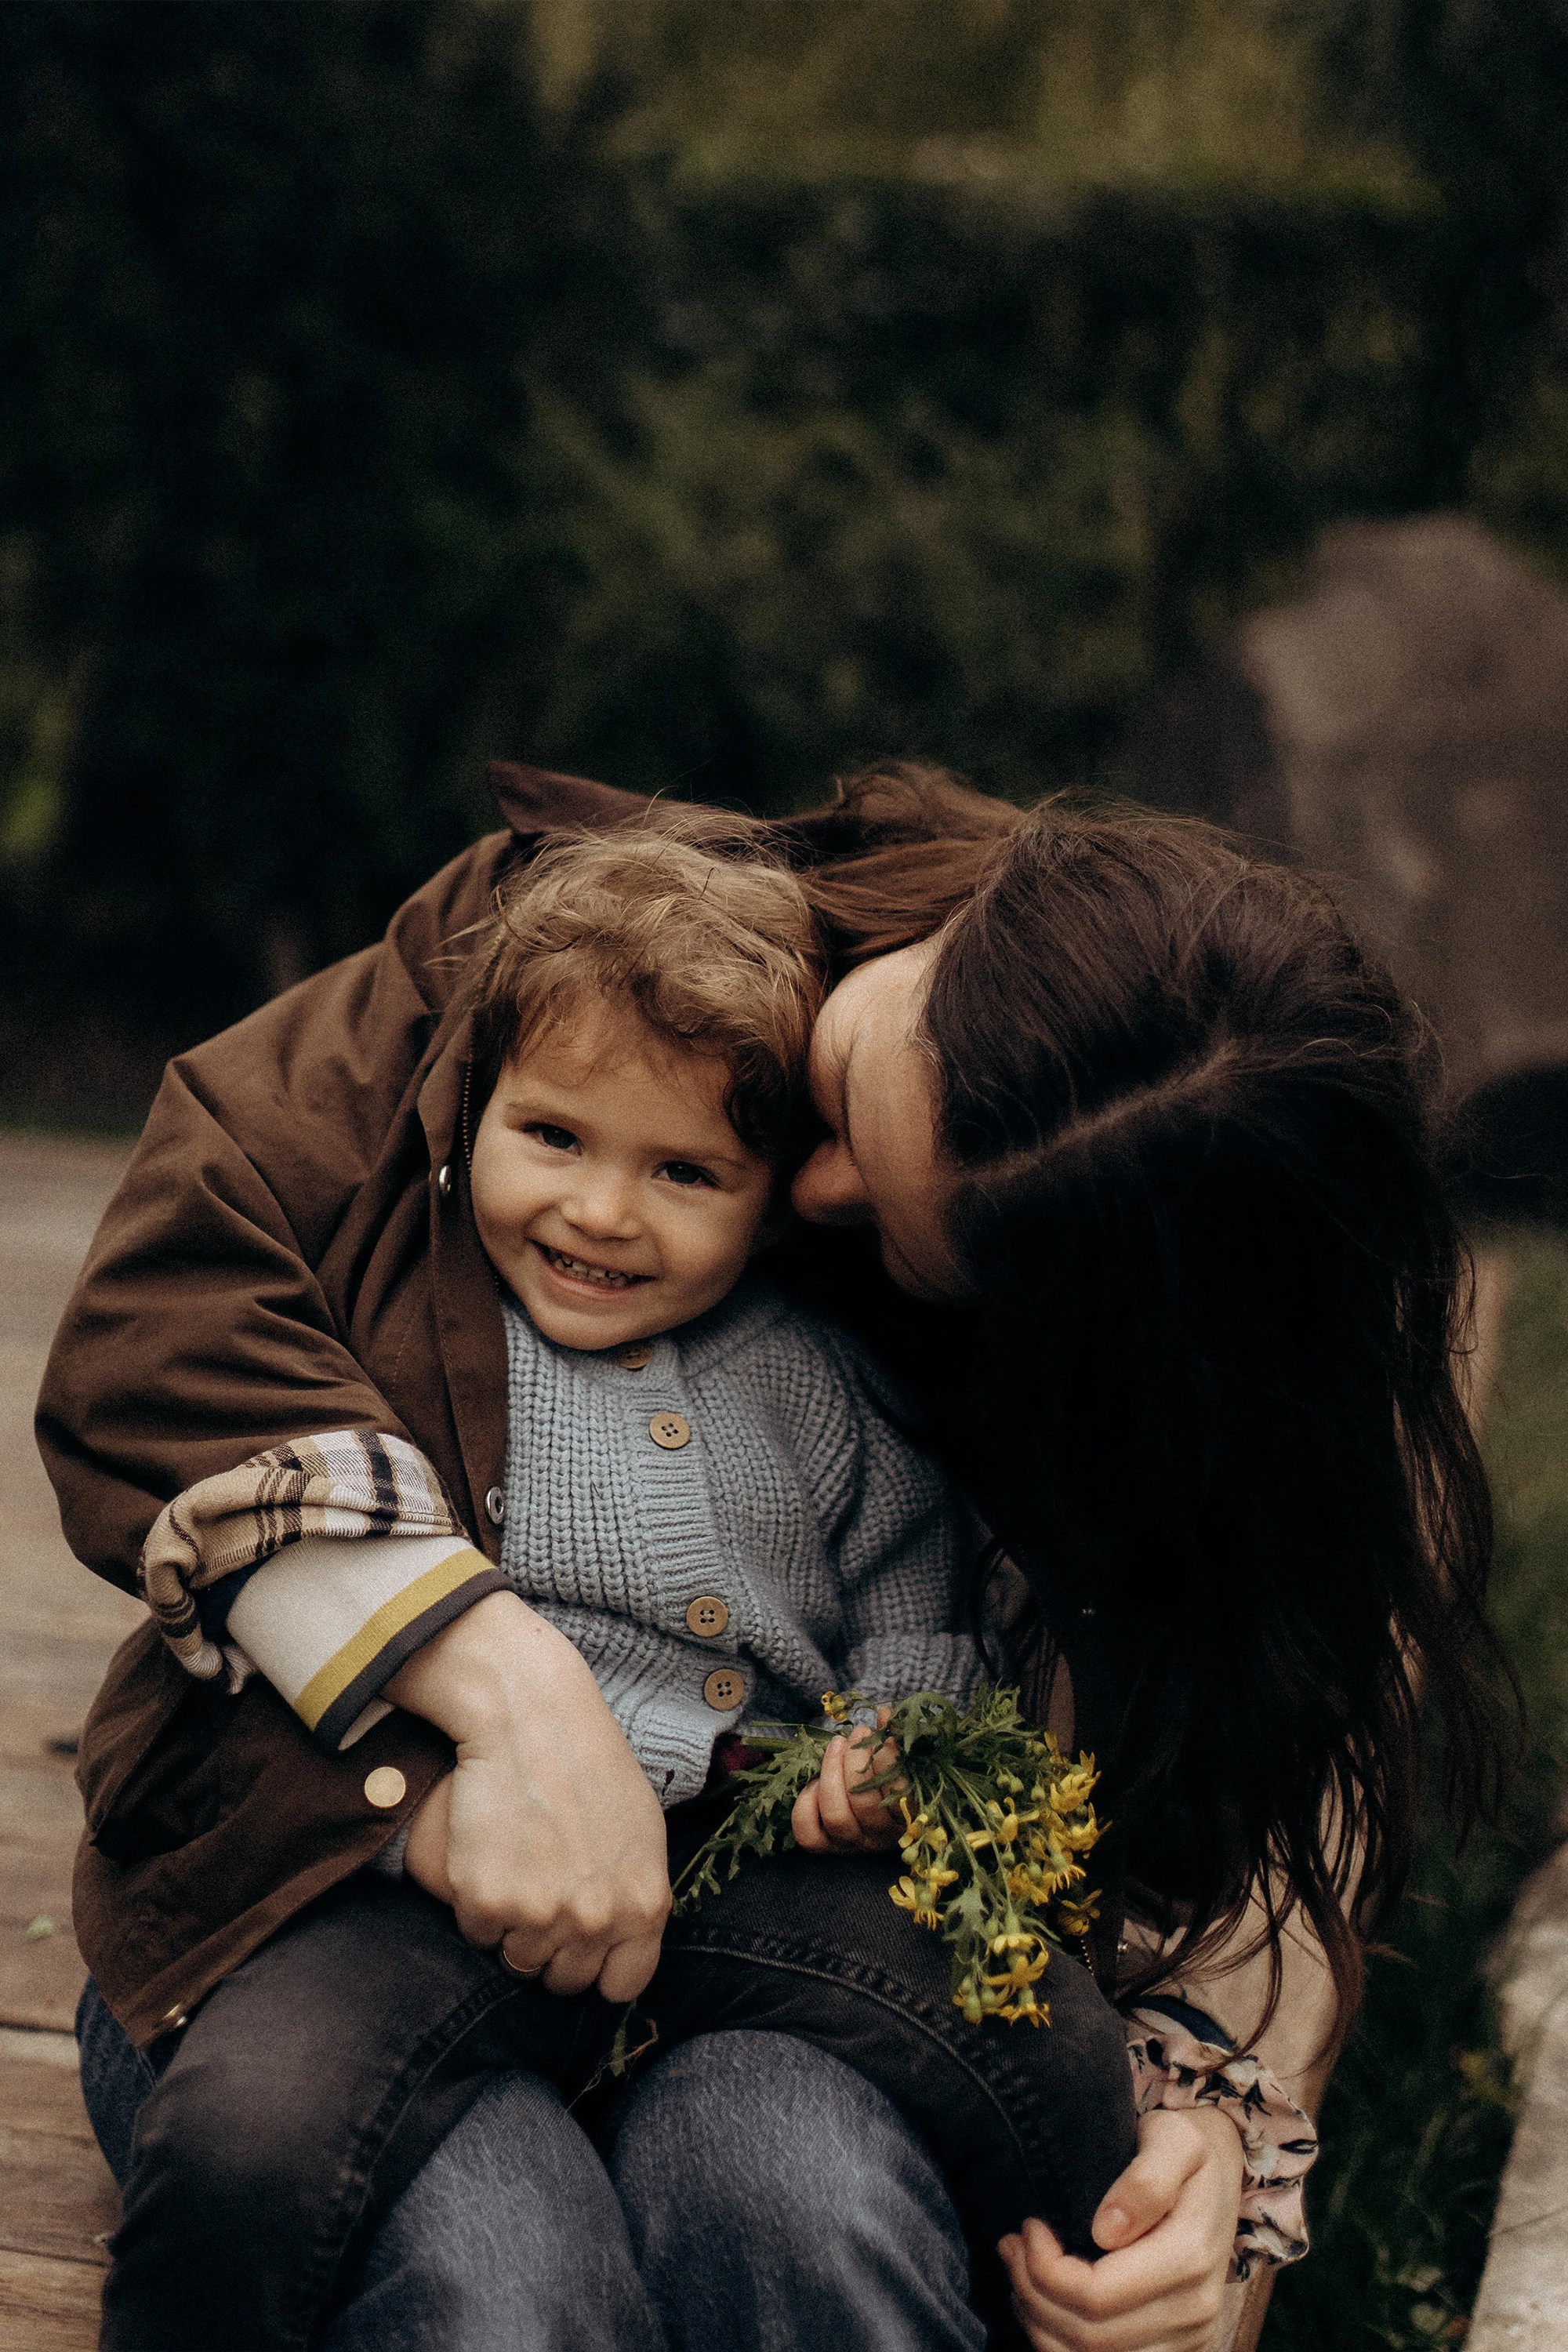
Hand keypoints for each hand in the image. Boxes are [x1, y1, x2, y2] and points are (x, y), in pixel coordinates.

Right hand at [389, 1590, 670, 2002]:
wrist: (531, 1719)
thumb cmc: (589, 1767)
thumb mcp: (642, 1833)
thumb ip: (638, 1897)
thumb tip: (624, 1946)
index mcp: (644, 1906)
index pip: (622, 1985)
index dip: (597, 1968)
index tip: (581, 1946)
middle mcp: (597, 1920)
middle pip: (563, 1979)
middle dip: (549, 1947)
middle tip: (540, 1892)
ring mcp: (542, 1915)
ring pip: (516, 1958)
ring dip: (511, 1927)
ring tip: (517, 1864)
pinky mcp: (489, 1901)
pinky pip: (477, 1932)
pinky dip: (476, 1905)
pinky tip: (490, 1854)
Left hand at [790, 1705, 903, 1851]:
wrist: (872, 1812)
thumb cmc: (891, 1781)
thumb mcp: (900, 1764)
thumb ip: (895, 1741)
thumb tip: (887, 1713)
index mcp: (907, 1819)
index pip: (900, 1796)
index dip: (890, 1762)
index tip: (885, 1735)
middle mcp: (879, 1837)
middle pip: (864, 1803)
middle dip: (856, 1760)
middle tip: (859, 1733)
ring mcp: (850, 1844)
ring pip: (836, 1815)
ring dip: (832, 1773)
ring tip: (837, 1744)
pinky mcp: (824, 1847)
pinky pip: (808, 1832)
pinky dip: (807, 1803)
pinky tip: (814, 1782)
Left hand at [998, 2107, 1243, 2349]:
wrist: (1220, 2179)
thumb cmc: (1185, 2151)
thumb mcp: (1174, 2138)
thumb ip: (1146, 2179)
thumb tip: (1107, 2230)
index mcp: (1189, 2258)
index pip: (1096, 2295)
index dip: (1045, 2269)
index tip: (1029, 2226)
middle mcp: (1194, 2310)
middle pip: (1089, 2337)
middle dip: (1033, 2293)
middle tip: (1011, 2246)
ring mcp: (1188, 2337)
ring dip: (1041, 2322)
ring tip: (1020, 2272)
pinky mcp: (1175, 2349)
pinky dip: (1062, 2341)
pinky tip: (1045, 2300)